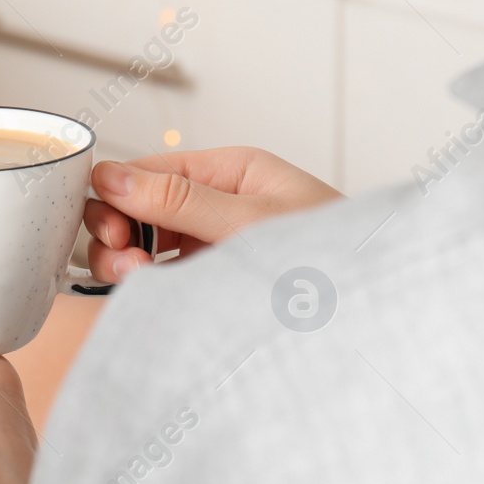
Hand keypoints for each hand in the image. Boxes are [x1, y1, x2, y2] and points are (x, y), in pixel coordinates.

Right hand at [85, 147, 343, 279]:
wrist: (372, 313)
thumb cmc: (330, 257)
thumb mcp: (250, 221)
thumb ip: (179, 200)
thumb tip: (112, 176)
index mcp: (230, 171)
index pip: (147, 170)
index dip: (116, 197)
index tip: (113, 232)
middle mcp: (218, 202)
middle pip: (138, 207)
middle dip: (120, 233)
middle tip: (126, 261)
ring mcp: (215, 243)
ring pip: (146, 245)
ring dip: (129, 263)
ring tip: (142, 282)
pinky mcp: (216, 281)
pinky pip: (166, 277)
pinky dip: (150, 286)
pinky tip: (155, 298)